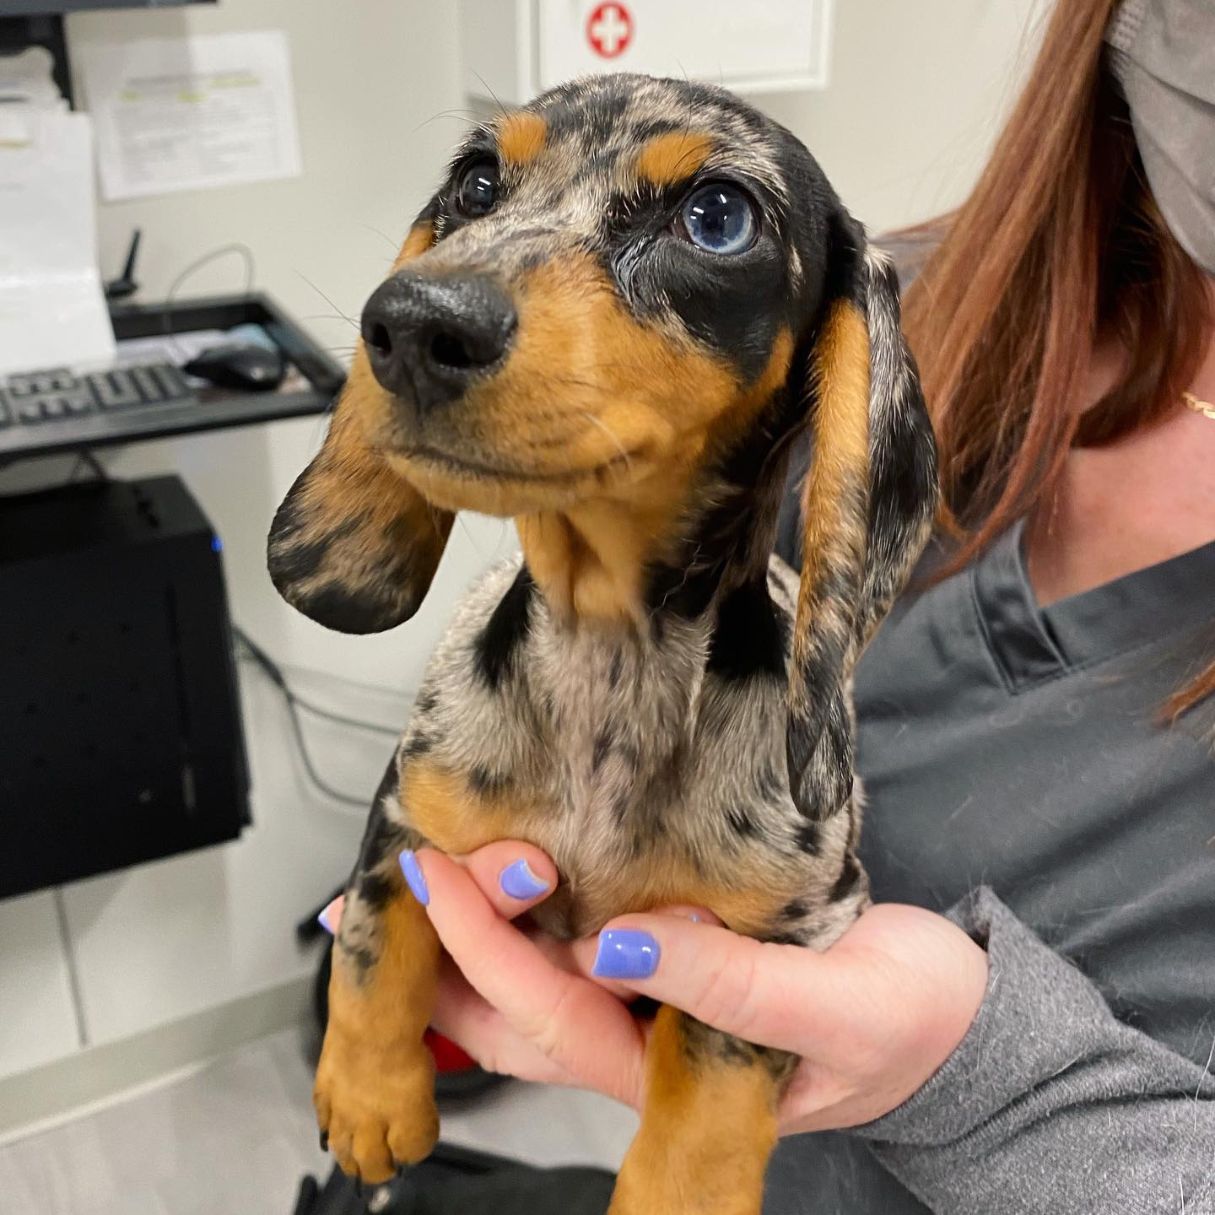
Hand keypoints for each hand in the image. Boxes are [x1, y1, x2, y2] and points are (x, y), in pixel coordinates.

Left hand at [319, 842, 987, 1134]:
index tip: (448, 874)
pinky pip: (580, 937)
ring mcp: (650, 1000)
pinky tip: (510, 858)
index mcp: (666, 1067)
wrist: (947, 1015)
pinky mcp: (671, 956)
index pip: (550, 1011)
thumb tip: (619, 945)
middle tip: (414, 865)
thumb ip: (732, 989)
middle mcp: (639, 1038)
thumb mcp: (834, 1008)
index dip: (488, 945)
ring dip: (474, 932)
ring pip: (534, 981)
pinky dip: (532, 905)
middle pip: (511, 1014)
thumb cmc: (901, 1021)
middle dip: (452, 946)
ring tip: (426, 867)